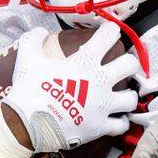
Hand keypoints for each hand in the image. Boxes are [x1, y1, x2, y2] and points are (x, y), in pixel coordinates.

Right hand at [2, 24, 140, 151]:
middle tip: (121, 66)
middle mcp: (100, 81)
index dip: (110, 30)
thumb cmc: (28, 89)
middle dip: (129, 63)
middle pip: (130, 65)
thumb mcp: (27, 57)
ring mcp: (102, 105)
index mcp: (85, 61)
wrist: (27, 124)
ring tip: (121, 95)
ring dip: (128, 95)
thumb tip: (41, 31)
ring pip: (131, 98)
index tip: (108, 32)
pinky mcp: (100, 126)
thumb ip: (34, 39)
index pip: (109, 35)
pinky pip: (121, 125)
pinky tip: (115, 119)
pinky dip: (120, 122)